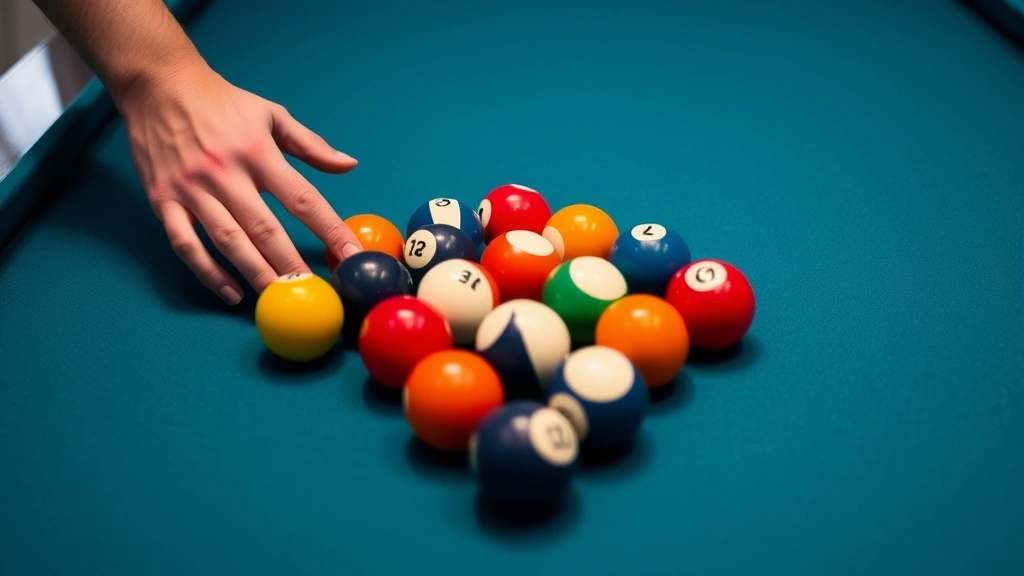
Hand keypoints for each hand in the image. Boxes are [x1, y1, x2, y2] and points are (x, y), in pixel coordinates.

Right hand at [116, 57, 361, 303]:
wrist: (157, 85)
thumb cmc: (221, 102)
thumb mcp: (272, 114)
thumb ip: (311, 145)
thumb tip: (350, 164)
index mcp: (258, 153)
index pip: (303, 199)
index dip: (330, 230)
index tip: (351, 256)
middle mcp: (226, 174)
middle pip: (265, 229)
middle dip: (292, 265)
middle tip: (314, 292)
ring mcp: (192, 190)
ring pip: (228, 242)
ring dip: (255, 273)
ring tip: (279, 298)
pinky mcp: (163, 200)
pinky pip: (186, 244)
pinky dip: (208, 272)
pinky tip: (231, 291)